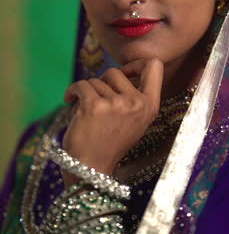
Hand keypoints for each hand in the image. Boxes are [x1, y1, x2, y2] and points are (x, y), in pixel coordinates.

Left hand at [62, 58, 163, 185]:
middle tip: (96, 100)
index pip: (154, 66)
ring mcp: (116, 104)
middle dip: (101, 83)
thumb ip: (133, 97)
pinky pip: (81, 85)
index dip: (137, 63)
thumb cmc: (109, 144)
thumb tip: (123, 70)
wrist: (91, 170)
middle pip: (116, 72)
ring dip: (86, 92)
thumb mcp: (134, 121)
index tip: (125, 71)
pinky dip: (71, 91)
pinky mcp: (94, 105)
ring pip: (96, 80)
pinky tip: (69, 101)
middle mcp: (137, 103)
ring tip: (83, 110)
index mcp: (150, 106)